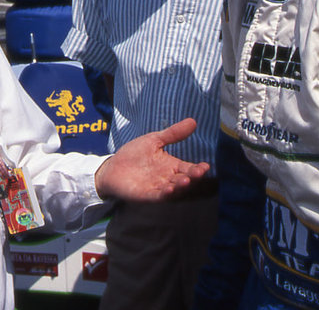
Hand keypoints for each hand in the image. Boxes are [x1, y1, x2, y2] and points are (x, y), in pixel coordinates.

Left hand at [94, 118, 209, 201]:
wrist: (112, 167)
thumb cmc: (134, 154)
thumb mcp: (154, 140)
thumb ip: (172, 134)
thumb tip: (193, 121)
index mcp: (172, 166)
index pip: (189, 168)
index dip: (198, 169)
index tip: (206, 166)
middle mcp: (168, 178)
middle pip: (185, 180)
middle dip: (193, 177)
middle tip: (198, 173)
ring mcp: (158, 188)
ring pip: (174, 189)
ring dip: (181, 186)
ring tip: (186, 180)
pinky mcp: (146, 195)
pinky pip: (158, 196)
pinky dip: (164, 194)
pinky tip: (169, 189)